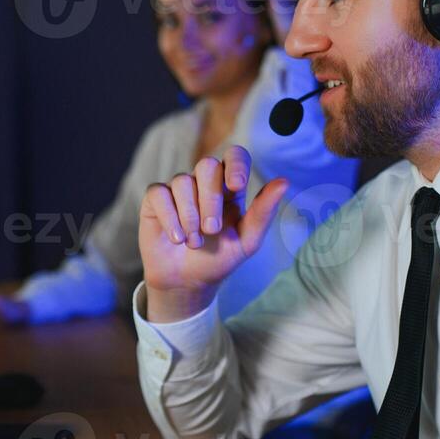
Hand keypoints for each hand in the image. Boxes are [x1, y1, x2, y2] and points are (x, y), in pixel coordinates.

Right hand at [138, 145, 288, 321]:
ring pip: (182, 181)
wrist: (187, 283)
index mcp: (229, 187)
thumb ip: (264, 212)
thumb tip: (284, 181)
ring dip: (189, 215)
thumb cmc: (219, 260)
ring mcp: (178, 189)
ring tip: (194, 242)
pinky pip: (159, 193)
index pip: (234, 155)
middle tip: (211, 229)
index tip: (236, 185)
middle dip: (210, 199)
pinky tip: (177, 238)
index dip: (234, 164)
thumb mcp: (247, 241)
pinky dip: (170, 217)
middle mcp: (203, 182)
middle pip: (206, 165)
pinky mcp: (155, 200)